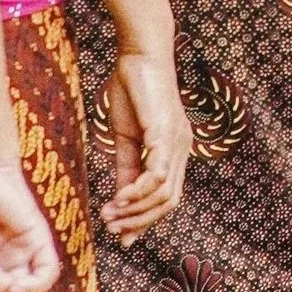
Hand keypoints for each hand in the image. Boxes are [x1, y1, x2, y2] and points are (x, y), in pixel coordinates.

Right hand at [99, 50, 190, 240]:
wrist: (139, 55)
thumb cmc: (133, 92)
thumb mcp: (126, 138)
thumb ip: (126, 169)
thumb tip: (119, 202)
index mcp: (174, 151)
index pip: (167, 197)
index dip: (145, 220)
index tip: (122, 236)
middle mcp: (182, 150)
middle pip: (169, 202)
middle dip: (139, 221)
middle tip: (111, 228)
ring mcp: (177, 142)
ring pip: (164, 194)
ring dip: (135, 211)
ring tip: (110, 214)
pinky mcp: (166, 133)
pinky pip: (157, 174)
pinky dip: (138, 191)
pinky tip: (119, 197)